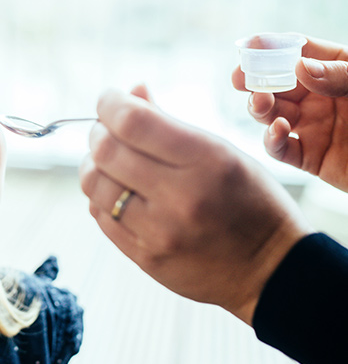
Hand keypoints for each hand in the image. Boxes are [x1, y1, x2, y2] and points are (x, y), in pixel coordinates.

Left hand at [79, 87, 310, 324]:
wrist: (270, 271)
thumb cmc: (250, 202)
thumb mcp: (223, 152)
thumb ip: (170, 123)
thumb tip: (131, 92)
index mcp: (205, 161)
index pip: (132, 122)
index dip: (110, 103)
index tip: (109, 99)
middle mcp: (179, 197)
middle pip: (106, 151)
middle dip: (98, 132)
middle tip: (105, 130)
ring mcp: (159, 232)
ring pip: (94, 184)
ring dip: (93, 164)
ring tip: (108, 161)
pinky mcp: (145, 257)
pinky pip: (101, 216)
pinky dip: (101, 196)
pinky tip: (116, 190)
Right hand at [233, 36, 347, 191]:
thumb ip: (340, 75)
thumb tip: (299, 66)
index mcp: (341, 70)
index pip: (302, 51)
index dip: (273, 46)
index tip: (250, 44)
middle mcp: (323, 97)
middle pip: (279, 82)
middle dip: (256, 78)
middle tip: (240, 77)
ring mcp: (314, 128)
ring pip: (272, 113)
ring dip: (259, 106)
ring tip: (260, 102)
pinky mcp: (311, 158)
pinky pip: (281, 148)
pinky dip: (271, 140)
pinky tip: (277, 130)